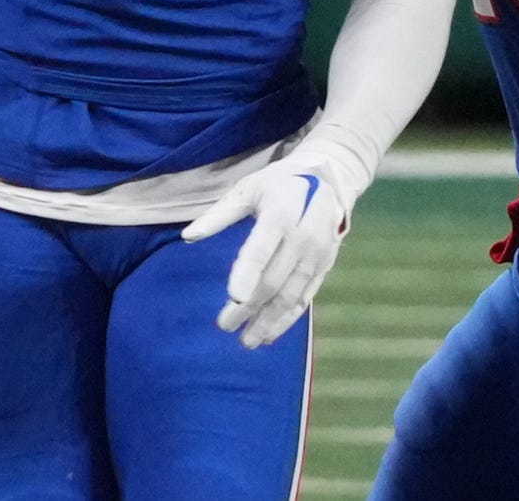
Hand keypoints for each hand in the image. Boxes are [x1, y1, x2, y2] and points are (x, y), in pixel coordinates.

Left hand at [182, 151, 354, 348]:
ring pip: (291, 295)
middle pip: (273, 280)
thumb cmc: (279, 184)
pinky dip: (288, 319)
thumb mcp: (248, 188)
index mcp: (281, 214)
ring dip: (268, 321)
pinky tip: (270, 334)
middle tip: (224, 325)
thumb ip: (219, 214)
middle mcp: (303, 237)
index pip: (262, 249)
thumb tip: (188, 236)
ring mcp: (317, 254)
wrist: (330, 178)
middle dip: (249, 306)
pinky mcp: (326, 266)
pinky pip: (306, 298)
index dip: (247, 273)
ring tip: (247, 341)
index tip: (233, 296)